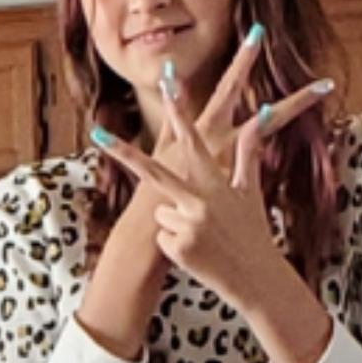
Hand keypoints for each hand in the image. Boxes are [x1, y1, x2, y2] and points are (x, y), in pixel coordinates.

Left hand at [94, 76, 328, 318]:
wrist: (254, 277)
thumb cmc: (252, 232)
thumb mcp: (250, 192)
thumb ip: (249, 153)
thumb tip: (263, 114)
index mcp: (215, 182)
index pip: (193, 140)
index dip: (179, 112)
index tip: (166, 85)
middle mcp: (198, 200)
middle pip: (153, 172)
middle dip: (124, 153)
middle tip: (98, 136)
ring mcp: (187, 224)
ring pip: (161, 213)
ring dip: (176, 224)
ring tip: (203, 235)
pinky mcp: (177, 247)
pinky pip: (162, 237)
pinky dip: (176, 245)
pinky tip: (197, 252)